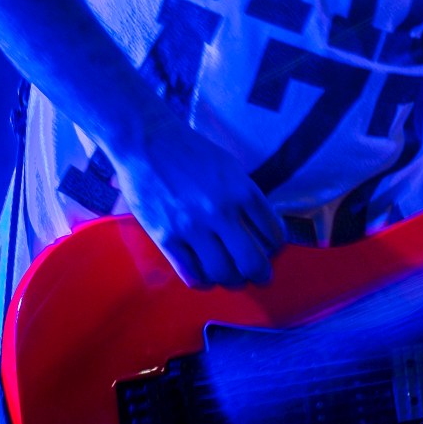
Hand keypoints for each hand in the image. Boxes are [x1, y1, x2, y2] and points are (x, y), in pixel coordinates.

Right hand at [112, 127, 287, 289]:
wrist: (146, 141)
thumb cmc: (189, 152)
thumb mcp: (230, 168)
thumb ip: (245, 196)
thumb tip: (259, 227)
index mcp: (242, 191)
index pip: (273, 234)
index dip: (275, 248)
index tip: (270, 251)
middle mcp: (221, 212)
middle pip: (252, 261)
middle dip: (261, 274)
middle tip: (260, 276)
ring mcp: (192, 227)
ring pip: (223, 273)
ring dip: (232, 281)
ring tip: (231, 278)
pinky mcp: (166, 237)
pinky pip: (191, 274)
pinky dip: (203, 282)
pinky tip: (205, 277)